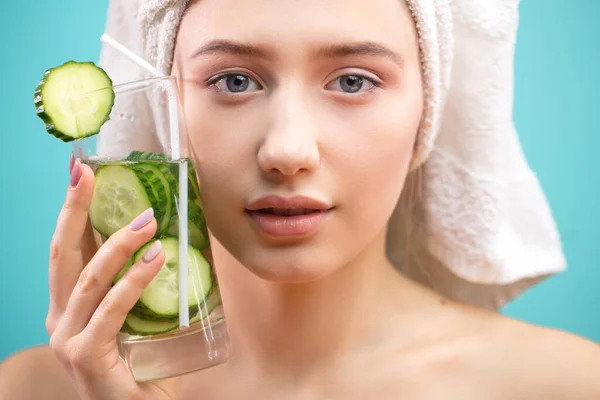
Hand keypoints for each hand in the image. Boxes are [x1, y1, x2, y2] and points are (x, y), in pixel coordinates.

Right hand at [45, 155, 180, 399]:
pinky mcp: (89, 357)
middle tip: (90, 174)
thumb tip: (166, 243)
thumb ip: (141, 288)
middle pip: (64, 254)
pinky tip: (156, 259)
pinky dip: (134, 281)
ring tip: (148, 218)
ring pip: (90, 279)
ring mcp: (70, 340)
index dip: (71, 210)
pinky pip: (112, 310)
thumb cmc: (142, 369)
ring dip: (118, 243)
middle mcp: (61, 320)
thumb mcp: (138, 320)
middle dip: (75, 209)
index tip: (81, 172)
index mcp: (70, 308)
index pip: (67, 250)